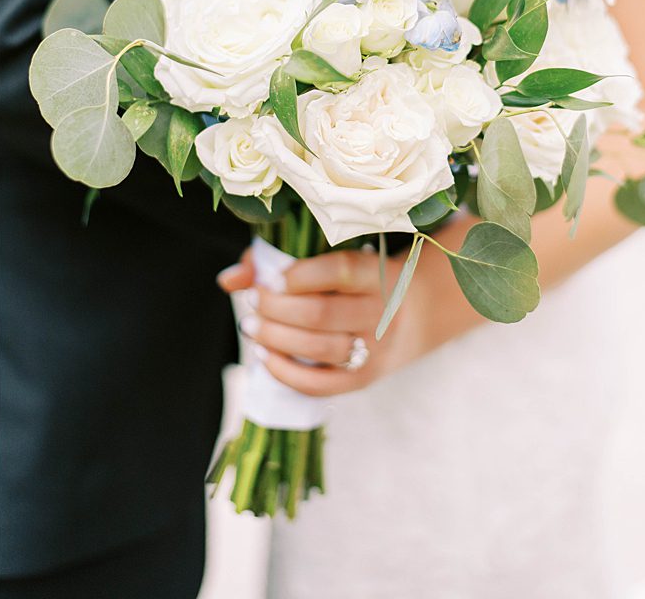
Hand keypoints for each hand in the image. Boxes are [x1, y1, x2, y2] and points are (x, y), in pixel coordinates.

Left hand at [217, 246, 411, 397]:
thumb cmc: (354, 279)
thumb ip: (275, 262)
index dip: (300, 275)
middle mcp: (381, 311)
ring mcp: (376, 349)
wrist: (415, 312)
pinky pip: (322, 384)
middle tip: (252, 301)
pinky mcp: (364, 378)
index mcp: (376, 273)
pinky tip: (264, 356)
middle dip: (276, 308)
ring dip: (277, 339)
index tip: (272, 277)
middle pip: (322, 313)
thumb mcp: (330, 259)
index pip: (340, 271)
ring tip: (251, 327)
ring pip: (321, 348)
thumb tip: (229, 279)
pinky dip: (287, 373)